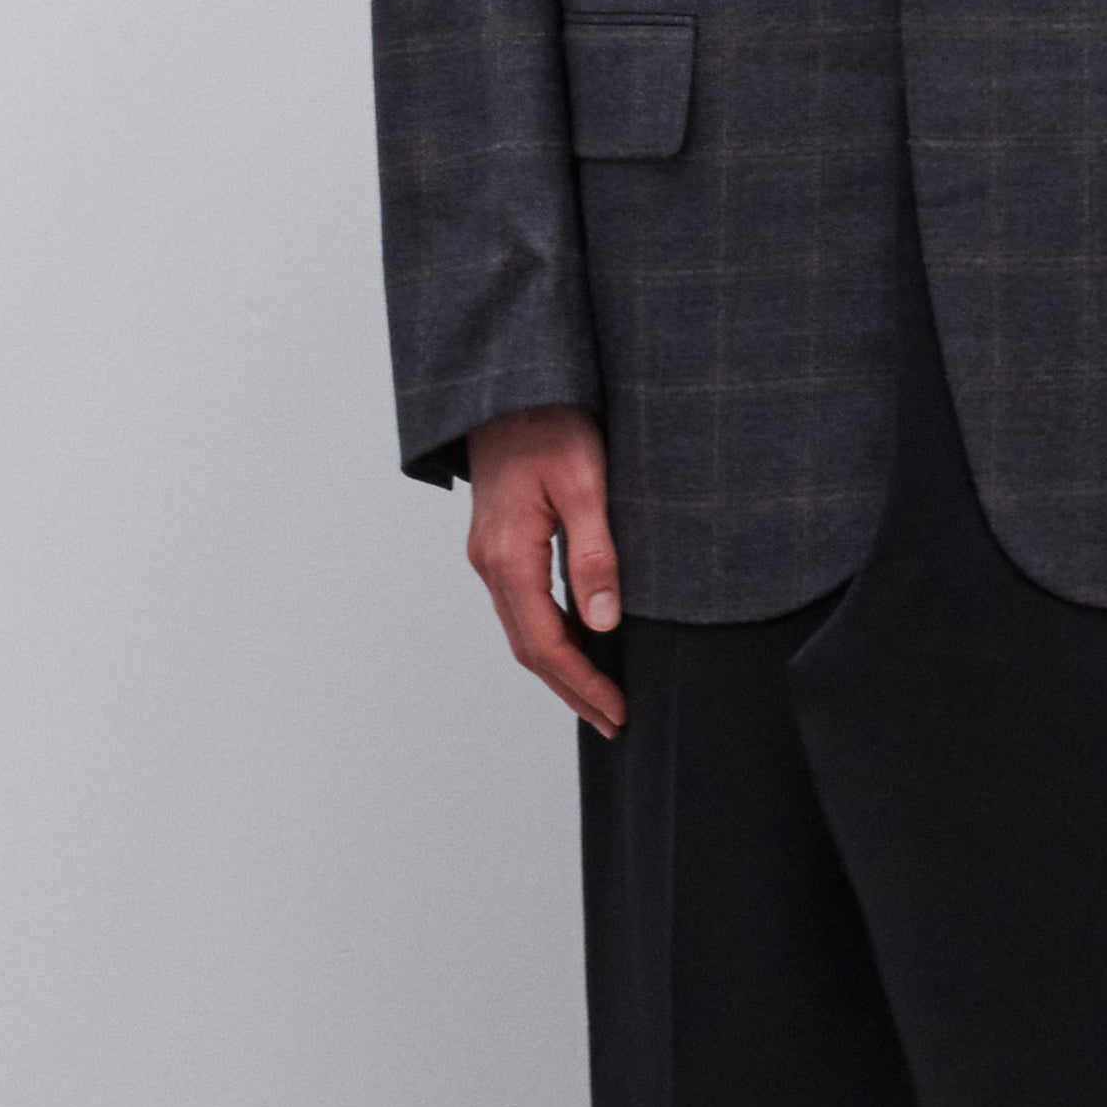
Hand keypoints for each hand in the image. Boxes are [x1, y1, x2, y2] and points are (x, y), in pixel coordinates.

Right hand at [466, 404, 626, 736]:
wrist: (509, 384)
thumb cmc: (550, 424)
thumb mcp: (584, 485)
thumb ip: (594, 555)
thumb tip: (603, 624)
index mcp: (508, 556)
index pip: (546, 644)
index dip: (583, 684)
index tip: (617, 711)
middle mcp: (490, 563)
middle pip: (529, 649)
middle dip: (572, 690)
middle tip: (613, 722)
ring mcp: (489, 554)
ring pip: (522, 631)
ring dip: (560, 669)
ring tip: (599, 697)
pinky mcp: (498, 543)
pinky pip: (521, 606)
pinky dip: (549, 637)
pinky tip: (578, 643)